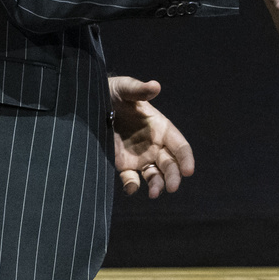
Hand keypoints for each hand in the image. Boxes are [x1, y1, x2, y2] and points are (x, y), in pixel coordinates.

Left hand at [109, 76, 194, 197]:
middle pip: (170, 164)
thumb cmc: (113, 92)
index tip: (188, 170)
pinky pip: (132, 180)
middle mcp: (154, 144)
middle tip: (172, 187)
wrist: (90, 103)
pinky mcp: (124, 165)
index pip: (179, 146)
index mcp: (160, 127)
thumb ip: (139, 90)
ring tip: (154, 193)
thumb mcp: (125, 88)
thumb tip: (155, 86)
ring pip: (155, 175)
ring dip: (157, 185)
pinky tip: (130, 188)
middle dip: (173, 176)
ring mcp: (140, 156)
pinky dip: (133, 186)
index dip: (186, 158)